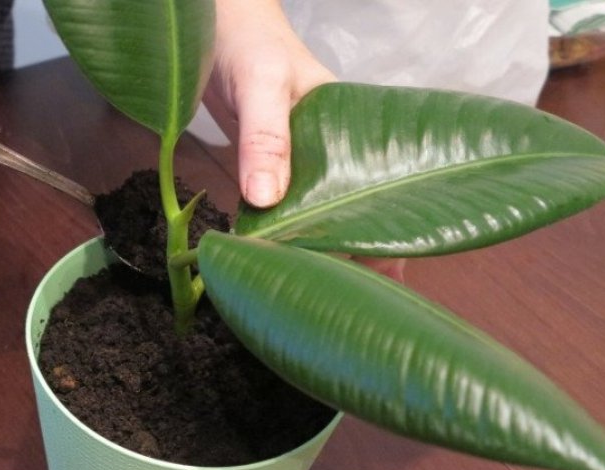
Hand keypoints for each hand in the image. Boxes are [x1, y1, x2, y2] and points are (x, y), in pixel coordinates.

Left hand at [206, 1, 403, 282]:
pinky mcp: (272, 169)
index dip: (392, 235)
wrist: (212, 22)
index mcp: (356, 132)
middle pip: (355, 213)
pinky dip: (280, 235)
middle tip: (348, 305)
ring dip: (314, 250)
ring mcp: (304, 164)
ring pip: (318, 217)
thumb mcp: (262, 84)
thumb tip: (267, 199)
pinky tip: (276, 262)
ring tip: (313, 297)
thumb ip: (265, 136)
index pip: (386, 192)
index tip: (391, 278)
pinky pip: (284, 209)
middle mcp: (336, 153)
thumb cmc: (249, 41)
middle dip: (355, 255)